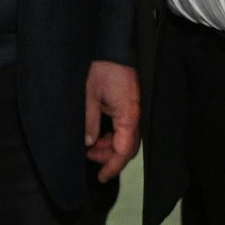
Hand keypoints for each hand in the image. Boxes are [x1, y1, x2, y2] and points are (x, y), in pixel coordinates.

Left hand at [83, 60, 140, 181]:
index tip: (101, 177)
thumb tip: (88, 143)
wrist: (113, 47)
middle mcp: (135, 116)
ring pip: (126, 139)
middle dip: (109, 157)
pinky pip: (125, 128)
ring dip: (110, 146)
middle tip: (89, 157)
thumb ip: (90, 121)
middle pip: (127, 147)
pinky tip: (99, 135)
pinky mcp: (131, 105)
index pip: (123, 150)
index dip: (112, 166)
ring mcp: (134, 111)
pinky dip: (112, 136)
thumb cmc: (101, 69)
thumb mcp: (89, 96)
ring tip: (90, 146)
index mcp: (128, 116)